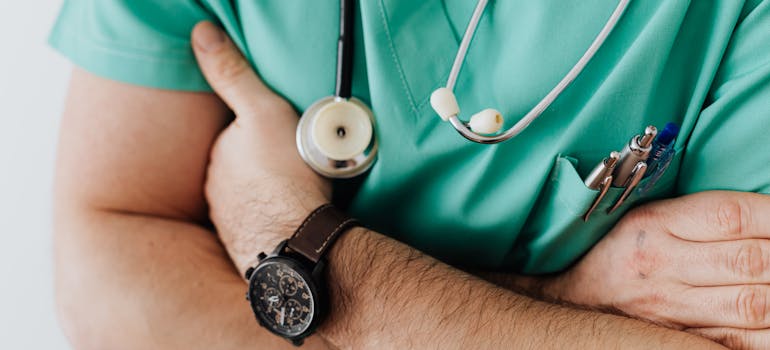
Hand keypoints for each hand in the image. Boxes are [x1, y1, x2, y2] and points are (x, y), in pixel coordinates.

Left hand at [191, 22, 330, 274]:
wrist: (296, 240)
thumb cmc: (285, 175)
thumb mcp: (263, 111)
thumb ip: (232, 74)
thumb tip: (201, 34)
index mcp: (218, 153)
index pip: (234, 135)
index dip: (260, 132)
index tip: (284, 137)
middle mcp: (214, 187)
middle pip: (240, 166)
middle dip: (260, 163)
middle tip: (294, 164)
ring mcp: (228, 218)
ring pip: (247, 196)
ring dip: (265, 192)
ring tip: (295, 192)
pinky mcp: (245, 244)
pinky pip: (258, 223)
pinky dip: (270, 218)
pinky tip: (289, 218)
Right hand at [511, 191, 769, 348]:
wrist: (570, 300)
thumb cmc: (617, 252)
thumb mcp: (647, 218)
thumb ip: (701, 215)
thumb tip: (764, 216)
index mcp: (654, 224)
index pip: (730, 215)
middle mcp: (662, 265)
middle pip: (749, 259)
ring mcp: (672, 308)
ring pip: (753, 304)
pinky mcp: (680, 340)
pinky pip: (740, 341)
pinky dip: (767, 332)